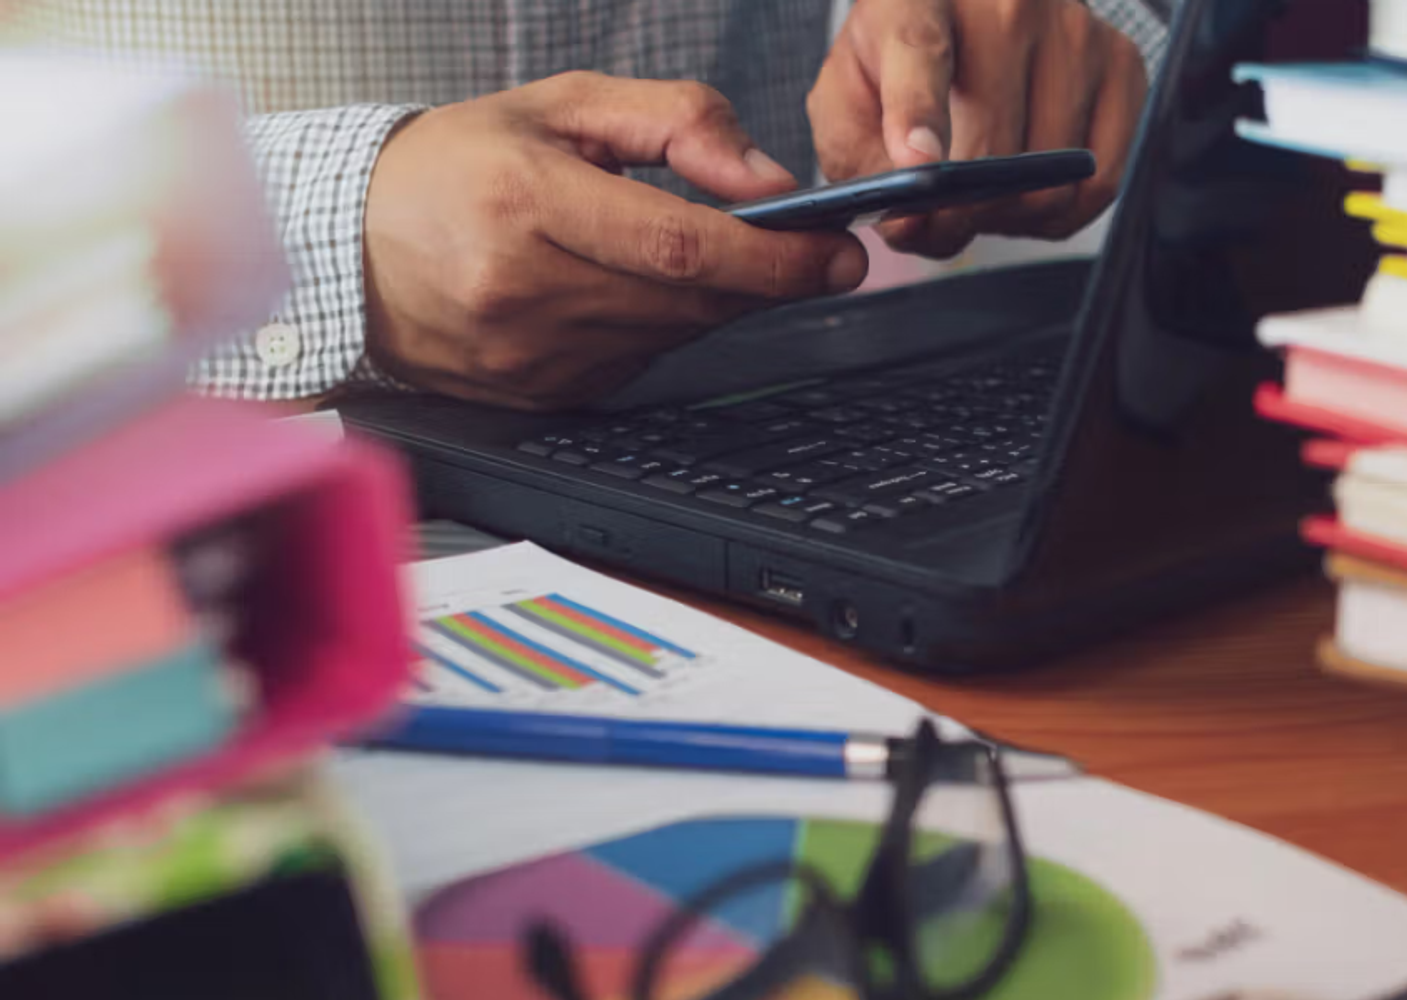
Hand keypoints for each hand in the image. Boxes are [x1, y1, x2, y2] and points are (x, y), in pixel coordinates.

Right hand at [363, 72, 869, 409]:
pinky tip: (633, 290)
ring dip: (715, 301)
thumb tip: (764, 178)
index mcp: (522, 201)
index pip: (678, 245)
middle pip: (688, 300)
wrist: (347, 247)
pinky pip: (638, 363)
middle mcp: (520, 288)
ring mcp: (526, 355)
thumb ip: (675, 121)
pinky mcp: (537, 395)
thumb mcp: (562, 105)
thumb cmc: (454, 166)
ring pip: (673, 337)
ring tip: (708, 255)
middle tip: (816, 253)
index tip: (838, 250)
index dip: (773, 256)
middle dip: (767, 278)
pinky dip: (661, 328)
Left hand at [808, 0, 1146, 258]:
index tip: (919, 167)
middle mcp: (1008, 2)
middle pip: (994, 150)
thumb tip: (910, 224)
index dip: (919, 117)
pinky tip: (1027, 191)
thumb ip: (857, 164)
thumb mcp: (849, 98)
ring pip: (1050, 179)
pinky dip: (1061, 212)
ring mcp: (1075, 30)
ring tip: (981, 191)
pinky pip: (1100, 181)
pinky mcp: (1122, 63)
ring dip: (1010, 214)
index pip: (919, 54)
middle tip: (939, 218)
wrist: (970, 11)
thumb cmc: (901, 61)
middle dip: (960, 213)